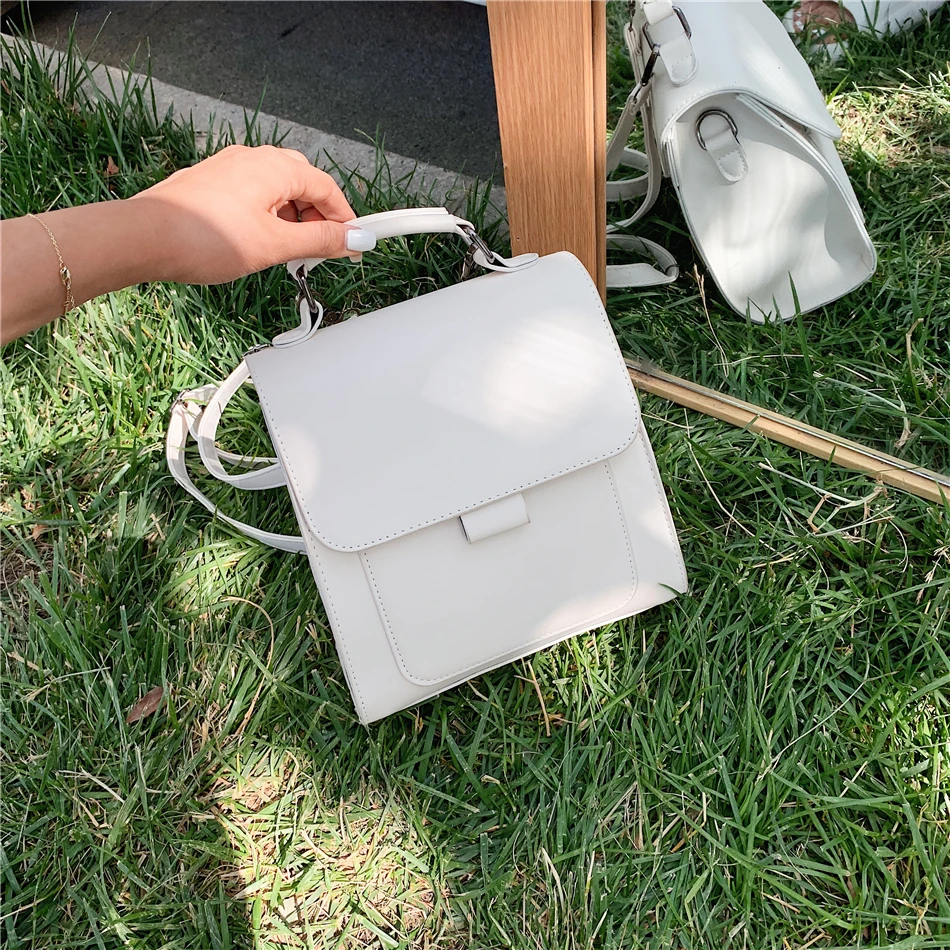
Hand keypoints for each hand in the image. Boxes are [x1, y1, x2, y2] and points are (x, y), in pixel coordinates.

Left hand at [131, 144, 372, 283]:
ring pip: (277, 192)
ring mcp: (229, 168)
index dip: (345, 220)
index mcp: (275, 166)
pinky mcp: (212, 184)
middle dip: (318, 220)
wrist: (144, 239)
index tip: (355, 246)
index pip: (327, 188)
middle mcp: (252, 158)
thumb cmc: (205, 238)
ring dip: (292, 221)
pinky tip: (260, 244)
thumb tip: (355, 239)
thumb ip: (320, 241)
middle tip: (321, 253)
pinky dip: (268, 218)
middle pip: (304, 186)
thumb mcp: (275, 245)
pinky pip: (254, 196)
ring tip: (288, 255)